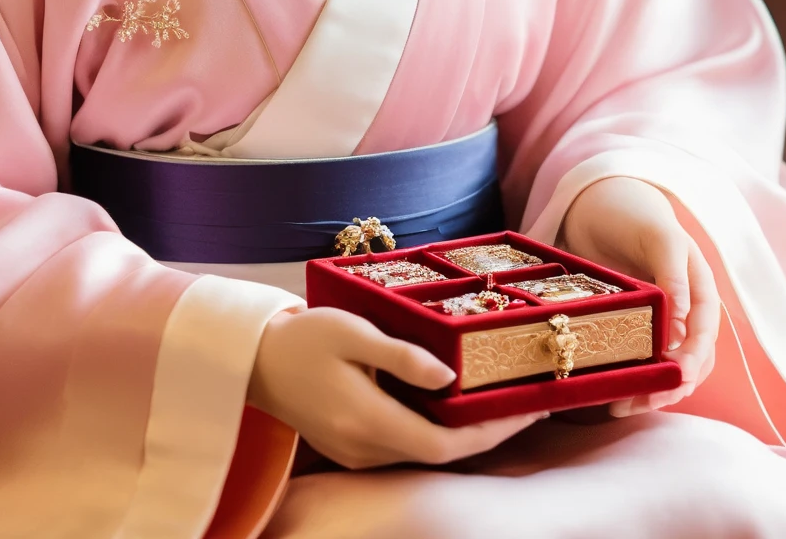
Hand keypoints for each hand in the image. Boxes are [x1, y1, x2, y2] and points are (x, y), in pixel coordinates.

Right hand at [247, 307, 546, 468]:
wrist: (255, 360)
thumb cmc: (304, 337)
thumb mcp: (352, 332)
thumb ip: (402, 356)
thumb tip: (450, 378)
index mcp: (368, 421)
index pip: (445, 444)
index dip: (491, 432)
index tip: (528, 410)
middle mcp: (365, 449)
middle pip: (441, 453)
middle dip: (489, 433)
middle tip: (530, 403)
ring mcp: (357, 453)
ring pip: (425, 453)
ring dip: (465, 434)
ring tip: (501, 400)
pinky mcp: (352, 448)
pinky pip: (406, 446)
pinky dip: (438, 430)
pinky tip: (455, 405)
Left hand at [559, 175, 719, 416]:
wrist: (600, 202)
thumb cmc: (634, 213)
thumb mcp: (657, 237)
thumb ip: (673, 275)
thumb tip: (682, 324)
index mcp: (700, 286)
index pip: (706, 331)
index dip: (694, 357)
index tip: (678, 377)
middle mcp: (687, 308)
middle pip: (692, 358)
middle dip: (672, 384)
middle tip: (642, 400)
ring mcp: (664, 320)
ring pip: (671, 367)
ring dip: (654, 390)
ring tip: (623, 405)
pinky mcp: (639, 327)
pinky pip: (647, 361)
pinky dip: (638, 380)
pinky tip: (618, 393)